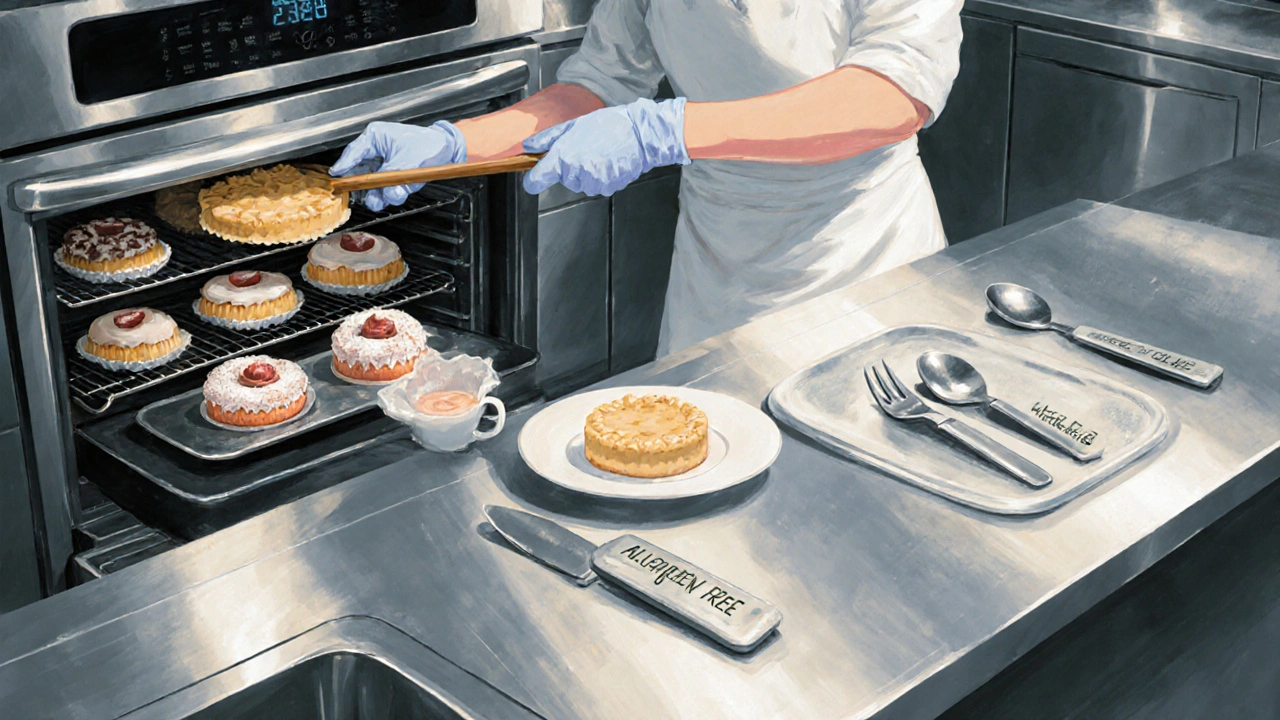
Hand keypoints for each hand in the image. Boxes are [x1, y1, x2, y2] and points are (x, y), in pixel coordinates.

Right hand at [330, 120, 465, 211]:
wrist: (445, 150)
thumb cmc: (428, 144)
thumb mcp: (409, 159)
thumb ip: (395, 177)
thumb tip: (388, 193)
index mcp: (375, 137)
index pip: (354, 152)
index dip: (344, 165)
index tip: (336, 176)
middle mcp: (375, 152)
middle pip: (357, 172)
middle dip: (363, 186)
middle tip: (364, 194)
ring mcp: (381, 167)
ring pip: (370, 186)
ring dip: (378, 194)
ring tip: (389, 194)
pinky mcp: (390, 179)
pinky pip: (383, 192)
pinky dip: (389, 196)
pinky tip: (399, 191)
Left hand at [522, 98, 689, 196]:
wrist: (639, 134)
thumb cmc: (609, 125)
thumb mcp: (573, 125)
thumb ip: (547, 139)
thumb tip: (528, 146)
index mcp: (563, 156)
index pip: (537, 179)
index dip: (533, 181)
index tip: (533, 180)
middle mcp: (576, 172)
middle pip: (563, 179)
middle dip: (569, 167)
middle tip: (585, 149)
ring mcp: (592, 182)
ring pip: (580, 184)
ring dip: (585, 173)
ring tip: (599, 153)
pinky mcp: (606, 188)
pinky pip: (596, 186)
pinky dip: (600, 177)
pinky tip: (608, 162)